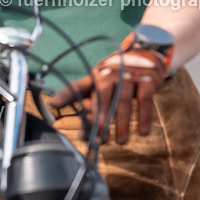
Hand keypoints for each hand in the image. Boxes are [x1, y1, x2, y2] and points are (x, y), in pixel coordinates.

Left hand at [48, 48, 166, 144]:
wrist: (144, 57)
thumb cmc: (116, 79)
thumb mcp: (99, 87)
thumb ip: (90, 110)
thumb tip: (81, 136)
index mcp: (94, 77)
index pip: (77, 86)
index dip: (64, 95)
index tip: (53, 104)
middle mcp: (108, 75)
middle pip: (101, 97)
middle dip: (99, 119)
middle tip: (99, 140)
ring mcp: (128, 76)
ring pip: (123, 100)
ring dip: (121, 122)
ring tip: (120, 142)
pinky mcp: (147, 81)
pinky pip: (145, 100)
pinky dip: (144, 117)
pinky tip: (143, 133)